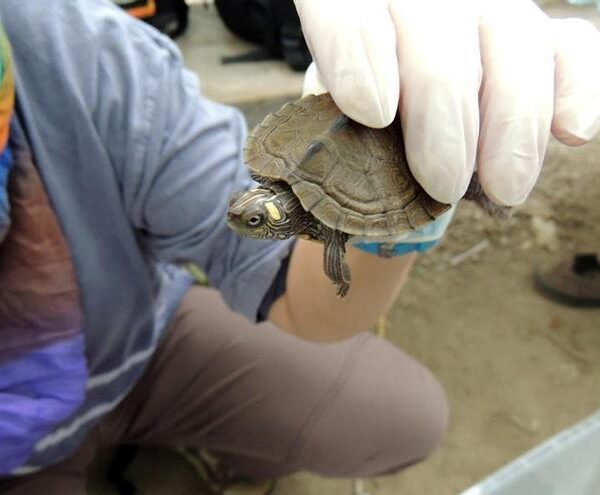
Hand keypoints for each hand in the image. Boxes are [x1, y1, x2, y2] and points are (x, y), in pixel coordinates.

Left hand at [295, 0, 599, 205]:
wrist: (389, 112)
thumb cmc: (347, 128)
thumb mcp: (315, 133)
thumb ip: (310, 150)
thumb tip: (290, 200)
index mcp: (348, 6)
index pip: (346, 8)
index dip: (359, 50)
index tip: (374, 111)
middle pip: (437, 26)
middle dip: (443, 109)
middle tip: (442, 182)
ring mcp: (482, 12)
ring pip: (512, 35)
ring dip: (512, 118)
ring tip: (502, 189)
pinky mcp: (532, 37)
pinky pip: (568, 46)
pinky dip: (575, 87)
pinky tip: (571, 134)